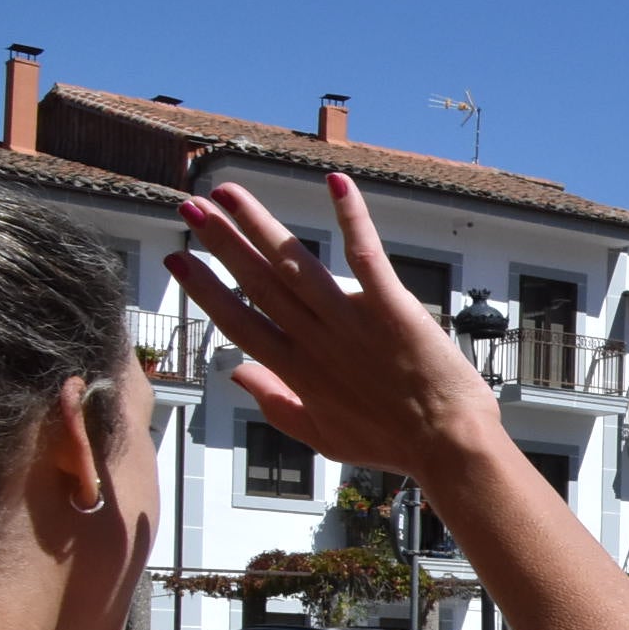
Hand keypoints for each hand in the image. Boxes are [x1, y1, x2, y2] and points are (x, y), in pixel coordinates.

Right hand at [163, 178, 503, 480]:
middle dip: (221, 242)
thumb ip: (275, 404)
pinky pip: (366, 256)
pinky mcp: (392, 308)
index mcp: (297, 370)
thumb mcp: (323, 437)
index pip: (239, 321)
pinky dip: (351, 218)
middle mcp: (316, 340)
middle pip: (258, 283)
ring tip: (228, 193)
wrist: (450, 446)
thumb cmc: (393, 444)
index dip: (206, 289)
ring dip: (259, 224)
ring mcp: (352, 322)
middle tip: (191, 206)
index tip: (178, 259)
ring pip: (294, 265)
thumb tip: (235, 372)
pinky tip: (335, 183)